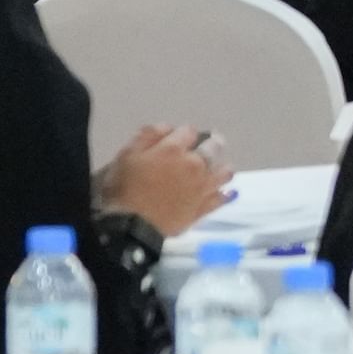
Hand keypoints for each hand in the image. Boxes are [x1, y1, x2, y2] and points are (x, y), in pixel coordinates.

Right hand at [102, 124, 229, 230]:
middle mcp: (194, 165)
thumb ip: (147, 136)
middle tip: (213, 142)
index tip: (181, 136)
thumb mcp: (126, 155)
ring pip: (224, 172)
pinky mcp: (204, 207)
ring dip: (223, 167)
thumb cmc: (124, 188)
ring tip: (221, 167)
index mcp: (173, 149)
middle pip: (212, 148)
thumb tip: (168, 127)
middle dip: (212, 143)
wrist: (132, 226)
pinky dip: (226, 194)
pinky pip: (222, 198)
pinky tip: (228, 192)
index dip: (184, 132)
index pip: (188, 131)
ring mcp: (202, 187)